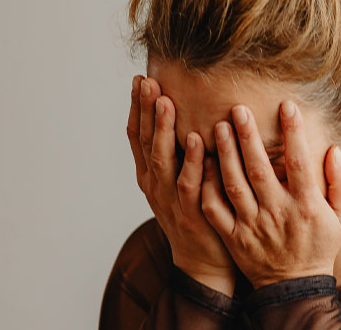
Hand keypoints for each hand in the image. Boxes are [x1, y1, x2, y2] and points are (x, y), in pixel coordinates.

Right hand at [126, 75, 236, 294]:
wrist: (204, 260)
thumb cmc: (197, 210)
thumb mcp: (181, 177)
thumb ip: (181, 150)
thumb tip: (191, 110)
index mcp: (149, 174)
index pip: (138, 135)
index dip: (136, 108)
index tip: (139, 79)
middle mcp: (154, 184)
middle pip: (146, 142)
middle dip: (146, 111)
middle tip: (148, 82)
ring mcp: (170, 199)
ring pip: (163, 160)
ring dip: (164, 130)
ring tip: (166, 102)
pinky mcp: (191, 213)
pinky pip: (191, 183)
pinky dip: (193, 161)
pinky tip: (199, 140)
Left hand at [200, 100, 340, 287]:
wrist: (294, 286)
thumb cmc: (320, 245)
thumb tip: (335, 151)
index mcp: (306, 206)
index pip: (299, 162)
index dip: (294, 132)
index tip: (288, 105)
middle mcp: (277, 213)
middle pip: (259, 169)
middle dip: (248, 137)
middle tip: (238, 109)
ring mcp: (252, 226)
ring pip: (233, 185)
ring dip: (225, 155)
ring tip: (218, 128)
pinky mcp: (233, 237)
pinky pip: (215, 209)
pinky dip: (206, 186)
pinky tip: (202, 163)